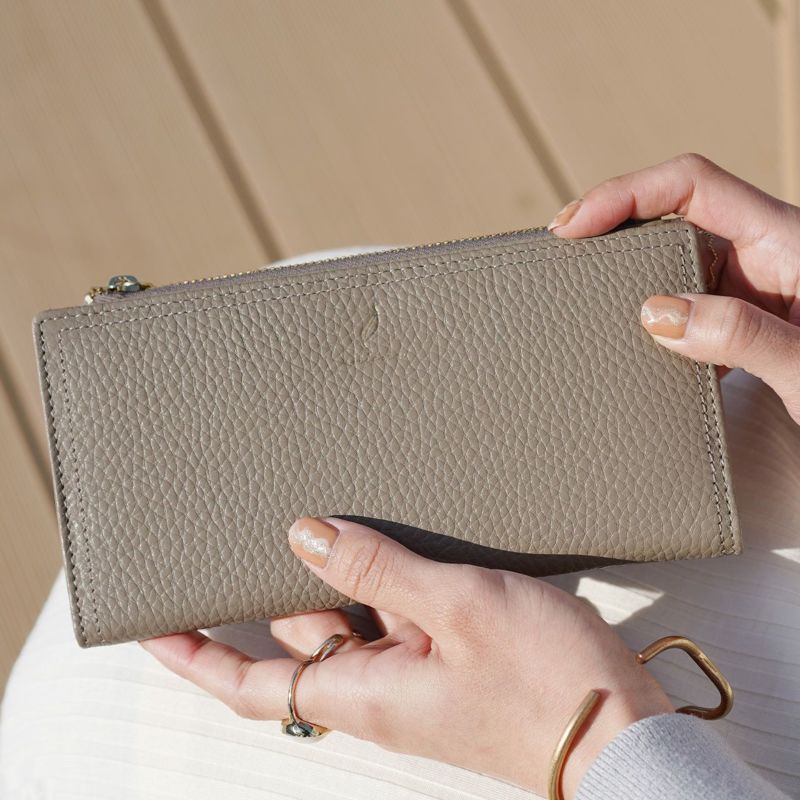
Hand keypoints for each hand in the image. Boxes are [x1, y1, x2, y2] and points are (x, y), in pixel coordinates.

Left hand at [141, 516, 671, 797]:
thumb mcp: (456, 609)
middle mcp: (381, 685)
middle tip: (246, 528)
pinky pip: (398, 613)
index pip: (253, 681)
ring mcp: (417, 671)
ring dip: (337, 573)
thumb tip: (303, 535)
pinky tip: (395, 537)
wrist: (626, 733)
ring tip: (323, 513)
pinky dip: (385, 577)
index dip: (197, 655)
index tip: (153, 628)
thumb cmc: (548, 684)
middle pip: (303, 633)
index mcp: (364, 690)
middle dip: (274, 585)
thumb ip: (375, 571)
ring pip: (354, 615)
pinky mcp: (451, 657)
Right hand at [547, 152, 799, 424]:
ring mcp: (758, 285)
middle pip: (675, 214)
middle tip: (566, 255)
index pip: (692, 184)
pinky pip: (692, 301)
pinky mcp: (751, 316)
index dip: (625, 194)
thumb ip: (743, 337)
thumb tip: (657, 311)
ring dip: (634, 279)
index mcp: (788, 242)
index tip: (574, 226)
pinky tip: (643, 344)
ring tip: (590, 299)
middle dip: (616, 229)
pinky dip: (659, 318)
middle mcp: (770, 253)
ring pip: (680, 261)